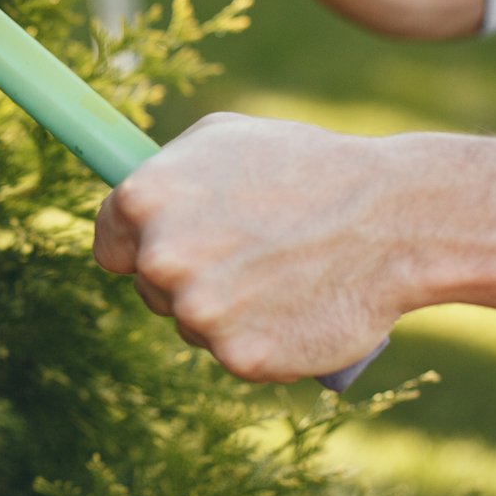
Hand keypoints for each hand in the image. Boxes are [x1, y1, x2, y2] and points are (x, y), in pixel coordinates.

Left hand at [94, 113, 410, 381]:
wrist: (387, 217)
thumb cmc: (301, 165)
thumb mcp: (219, 138)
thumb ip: (164, 172)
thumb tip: (130, 197)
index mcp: (142, 200)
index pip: (108, 243)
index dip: (136, 244)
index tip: (164, 244)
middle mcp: (160, 258)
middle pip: (147, 285)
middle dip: (182, 274)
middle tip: (239, 252)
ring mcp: (198, 311)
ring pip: (189, 321)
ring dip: (220, 308)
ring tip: (273, 272)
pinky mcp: (239, 357)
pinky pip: (232, 353)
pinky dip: (257, 339)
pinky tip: (289, 306)